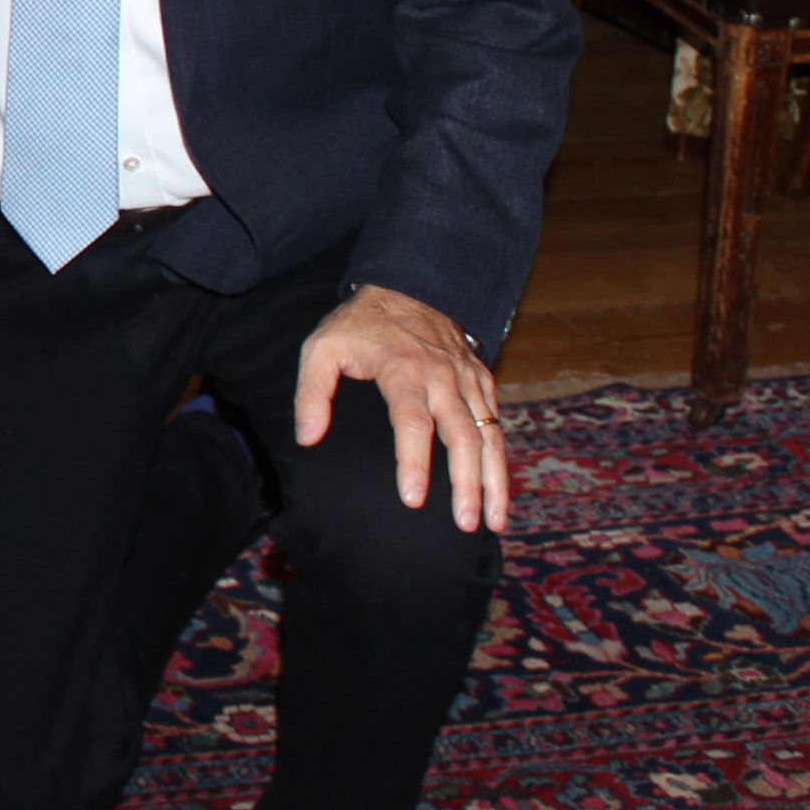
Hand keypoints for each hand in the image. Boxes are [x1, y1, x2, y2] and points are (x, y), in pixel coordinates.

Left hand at [294, 283, 508, 535]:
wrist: (408, 286)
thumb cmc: (359, 326)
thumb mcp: (322, 347)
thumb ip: (311, 393)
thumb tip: (307, 438)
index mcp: (404, 368)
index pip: (412, 422)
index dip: (414, 462)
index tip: (413, 500)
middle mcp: (443, 376)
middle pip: (463, 436)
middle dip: (466, 483)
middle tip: (464, 524)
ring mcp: (468, 379)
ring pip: (490, 434)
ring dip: (494, 480)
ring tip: (494, 522)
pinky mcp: (483, 381)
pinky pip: (497, 423)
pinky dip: (501, 459)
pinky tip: (498, 492)